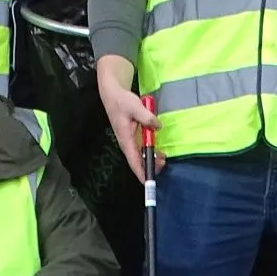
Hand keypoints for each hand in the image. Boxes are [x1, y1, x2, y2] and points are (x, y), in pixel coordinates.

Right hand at [96, 55, 160, 181]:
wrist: (113, 93)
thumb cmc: (122, 101)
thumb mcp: (135, 107)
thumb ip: (147, 117)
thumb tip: (157, 127)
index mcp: (125, 139)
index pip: (133, 160)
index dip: (141, 172)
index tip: (148, 182)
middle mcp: (127, 142)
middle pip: (138, 161)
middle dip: (150, 165)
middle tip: (163, 162)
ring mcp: (130, 139)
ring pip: (140, 155)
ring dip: (151, 158)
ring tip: (163, 157)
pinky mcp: (133, 135)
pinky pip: (142, 147)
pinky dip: (150, 150)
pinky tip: (159, 149)